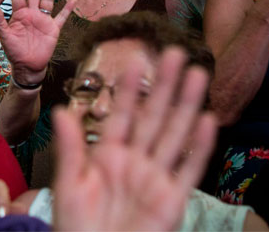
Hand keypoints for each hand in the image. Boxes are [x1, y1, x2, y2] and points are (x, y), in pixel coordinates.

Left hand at [0, 0, 73, 84]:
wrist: (27, 66)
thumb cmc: (14, 51)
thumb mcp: (5, 37)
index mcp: (19, 14)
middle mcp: (32, 13)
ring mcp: (43, 20)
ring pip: (48, 0)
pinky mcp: (53, 28)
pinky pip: (61, 17)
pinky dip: (67, 9)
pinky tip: (73, 0)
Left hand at [52, 48, 216, 230]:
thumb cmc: (76, 227)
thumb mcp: (69, 185)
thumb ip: (70, 149)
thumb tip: (61, 111)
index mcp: (107, 154)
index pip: (121, 114)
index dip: (129, 88)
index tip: (136, 59)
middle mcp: (134, 161)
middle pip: (154, 116)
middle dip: (165, 85)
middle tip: (176, 53)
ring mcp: (155, 178)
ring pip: (174, 134)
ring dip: (187, 105)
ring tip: (198, 75)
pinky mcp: (172, 200)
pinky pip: (188, 168)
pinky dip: (198, 146)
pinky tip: (207, 120)